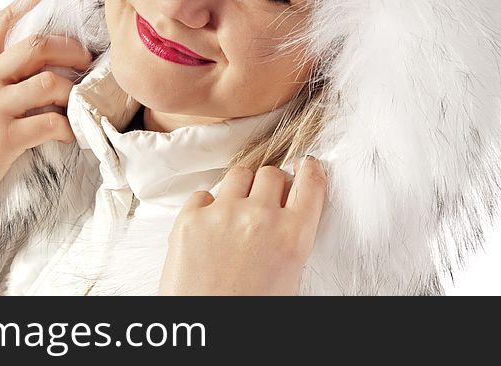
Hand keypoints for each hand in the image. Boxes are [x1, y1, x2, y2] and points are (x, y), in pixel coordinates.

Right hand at [0, 0, 94, 221]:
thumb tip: (31, 55)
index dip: (26, 1)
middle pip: (36, 47)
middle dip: (70, 49)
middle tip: (86, 60)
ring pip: (49, 83)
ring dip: (71, 91)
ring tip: (75, 101)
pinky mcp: (1, 139)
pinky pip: (51, 123)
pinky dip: (67, 127)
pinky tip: (68, 132)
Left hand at [159, 155, 326, 294]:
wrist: (208, 334)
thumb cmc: (250, 310)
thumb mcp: (288, 276)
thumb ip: (291, 238)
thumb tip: (288, 212)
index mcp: (293, 235)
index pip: (310, 182)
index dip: (308, 170)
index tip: (306, 166)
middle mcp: (261, 217)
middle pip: (271, 174)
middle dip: (269, 186)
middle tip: (263, 203)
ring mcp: (223, 214)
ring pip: (238, 175)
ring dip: (240, 189)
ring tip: (234, 212)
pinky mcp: (190, 218)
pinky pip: (202, 194)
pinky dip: (206, 207)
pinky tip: (208, 229)